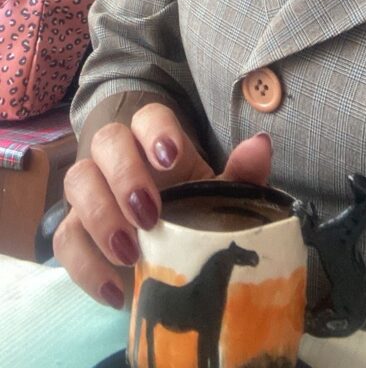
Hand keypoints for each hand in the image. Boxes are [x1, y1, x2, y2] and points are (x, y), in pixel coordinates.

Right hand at [53, 103, 271, 308]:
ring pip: (77, 181)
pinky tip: (116, 290)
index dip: (155, 130)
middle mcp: (117, 157)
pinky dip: (85, 266)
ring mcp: (92, 191)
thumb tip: (260, 145)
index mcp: (156, 142)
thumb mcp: (220, 195)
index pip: (148, 116)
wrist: (169, 247)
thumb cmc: (195, 208)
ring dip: (100, 216)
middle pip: (106, 141)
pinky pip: (65, 239)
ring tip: (130, 254)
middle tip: (149, 216)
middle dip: (124, 175)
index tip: (170, 159)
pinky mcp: (75, 230)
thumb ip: (242, 174)